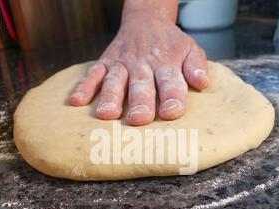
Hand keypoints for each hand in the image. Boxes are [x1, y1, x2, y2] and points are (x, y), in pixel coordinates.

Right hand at [69, 14, 207, 125]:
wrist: (145, 20)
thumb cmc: (170, 44)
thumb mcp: (190, 49)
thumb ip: (196, 66)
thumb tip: (202, 83)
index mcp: (166, 63)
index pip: (171, 81)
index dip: (172, 96)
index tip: (171, 112)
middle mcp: (143, 63)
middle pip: (141, 84)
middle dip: (139, 102)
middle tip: (138, 119)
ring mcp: (121, 63)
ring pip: (114, 81)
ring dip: (110, 97)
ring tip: (107, 114)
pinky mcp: (105, 62)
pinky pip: (92, 74)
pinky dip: (84, 87)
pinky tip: (77, 102)